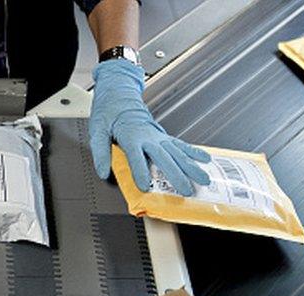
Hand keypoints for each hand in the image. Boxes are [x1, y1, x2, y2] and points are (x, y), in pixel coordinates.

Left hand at [89, 59, 210, 195]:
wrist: (119, 96)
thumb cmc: (108, 115)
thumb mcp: (97, 132)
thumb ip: (100, 153)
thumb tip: (103, 173)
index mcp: (131, 137)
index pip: (136, 157)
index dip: (141, 172)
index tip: (145, 186)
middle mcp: (148, 137)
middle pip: (164, 158)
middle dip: (176, 175)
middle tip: (186, 190)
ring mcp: (158, 136)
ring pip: (178, 153)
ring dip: (192, 167)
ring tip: (204, 179)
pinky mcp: (163, 136)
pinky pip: (181, 145)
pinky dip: (194, 152)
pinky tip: (206, 159)